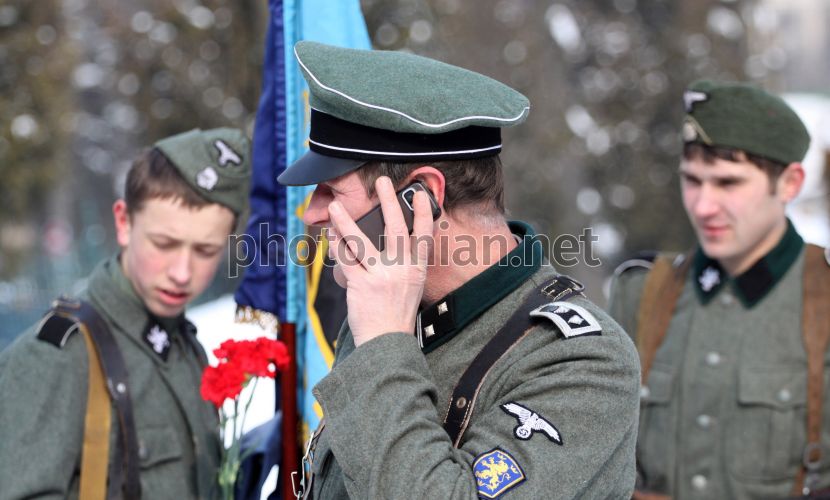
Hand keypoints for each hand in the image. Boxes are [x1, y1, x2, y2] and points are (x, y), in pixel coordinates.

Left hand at [327, 176, 434, 346]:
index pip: (425, 235)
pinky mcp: (361, 284)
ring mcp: (381, 276)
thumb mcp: (410, 288)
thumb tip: (386, 239)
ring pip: (361, 240)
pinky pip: (346, 258)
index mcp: (417, 270)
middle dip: (390, 201)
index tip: (422, 194)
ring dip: (345, 220)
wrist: (387, 343)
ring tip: (336, 206)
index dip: (425, 213)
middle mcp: (402, 270)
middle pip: (396, 228)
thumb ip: (404, 265)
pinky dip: (336, 244)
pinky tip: (330, 234)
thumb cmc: (396, 315)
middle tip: (383, 181)